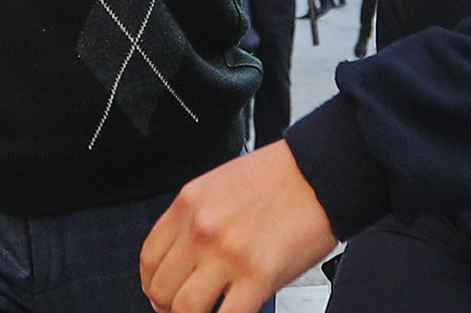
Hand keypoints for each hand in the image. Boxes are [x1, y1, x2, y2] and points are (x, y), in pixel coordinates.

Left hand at [140, 142, 337, 312]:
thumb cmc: (280, 177)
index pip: (149, 258)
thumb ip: (198, 220)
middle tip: (183, 311)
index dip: (152, 284)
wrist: (321, 172)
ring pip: (185, 310)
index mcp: (188, 204)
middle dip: (169, 308)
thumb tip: (186, 260)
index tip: (163, 293)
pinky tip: (233, 312)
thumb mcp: (220, 185)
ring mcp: (227, 255)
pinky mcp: (258, 277)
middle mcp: (201, 230)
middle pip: (161, 289)